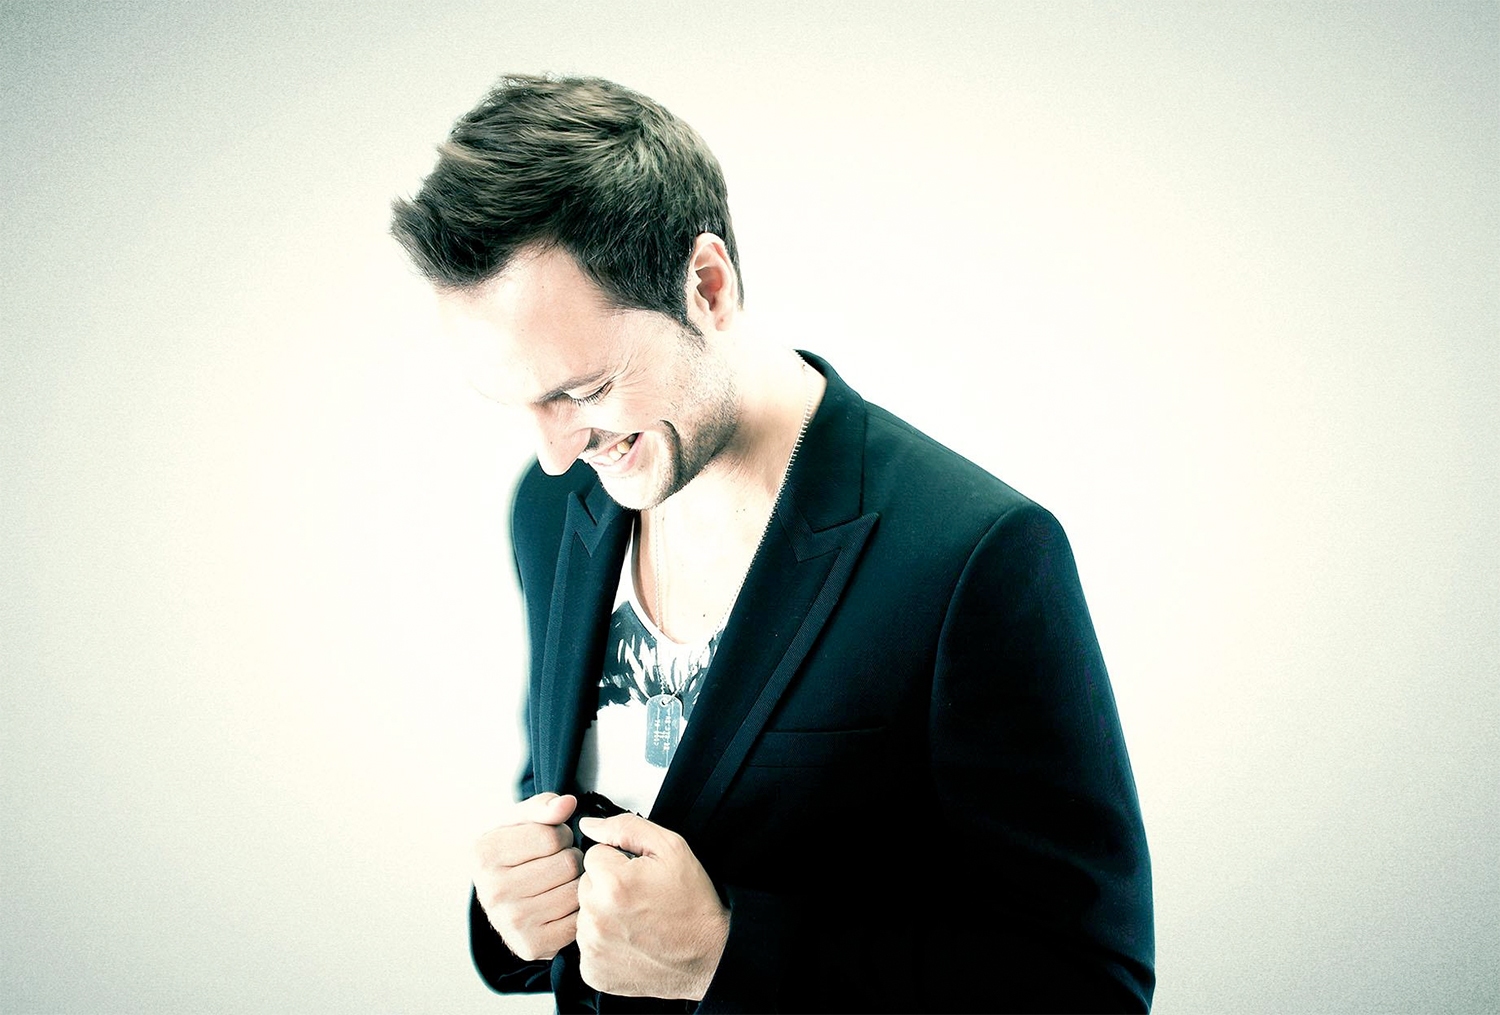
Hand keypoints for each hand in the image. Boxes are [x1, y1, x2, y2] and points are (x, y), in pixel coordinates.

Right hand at [474, 792, 582, 961]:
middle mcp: (492, 892)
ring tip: (557, 883)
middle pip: (567, 863)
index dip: (559, 835)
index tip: (546, 844)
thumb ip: (544, 805)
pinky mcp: (531, 946)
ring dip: (577, 882)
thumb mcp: (522, 822)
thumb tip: (567, 804)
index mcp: (483, 854)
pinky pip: (578, 919)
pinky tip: (561, 906)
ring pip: (576, 890)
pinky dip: (578, 910)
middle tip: (553, 865)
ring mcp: (511, 923)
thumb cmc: (516, 854)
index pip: (553, 835)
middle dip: (570, 858)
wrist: (505, 901)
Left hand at [576, 812, 729, 999]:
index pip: (593, 855)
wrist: (709, 954)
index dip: (617, 861)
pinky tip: (629, 940)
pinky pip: (586, 945)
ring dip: (603, 913)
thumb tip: (589, 825)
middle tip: (638, 898)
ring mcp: (593, 948)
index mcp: (613, 883)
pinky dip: (604, 942)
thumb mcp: (670, 848)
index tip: (637, 876)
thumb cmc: (692, 903)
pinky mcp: (593, 971)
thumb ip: (624, 827)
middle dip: (607, 886)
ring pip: (584, 914)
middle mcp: (597, 917)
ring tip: (635, 920)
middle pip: (585, 884)